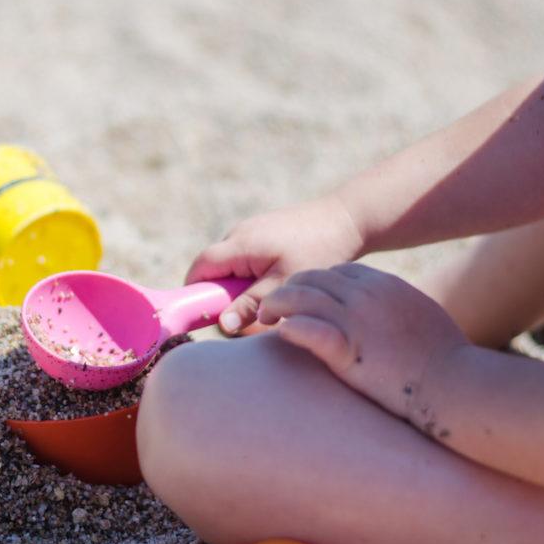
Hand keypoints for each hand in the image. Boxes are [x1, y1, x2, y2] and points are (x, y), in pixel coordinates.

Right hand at [186, 195, 364, 333]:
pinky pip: (245, 257)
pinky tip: (279, 282)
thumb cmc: (320, 250)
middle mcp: (239, 232)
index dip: (196, 293)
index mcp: (240, 244)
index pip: (200, 268)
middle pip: (213, 268)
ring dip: (240, 285)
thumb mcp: (286, 284)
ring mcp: (250, 229)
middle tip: (246, 314)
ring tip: (269, 298)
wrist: (347, 218)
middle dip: (222, 293)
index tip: (206, 316)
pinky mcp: (263, 231)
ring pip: (230, 264)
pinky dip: (253, 274)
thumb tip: (223, 325)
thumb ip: (252, 304)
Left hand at [258, 262, 467, 419]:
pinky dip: (289, 329)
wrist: (458, 386)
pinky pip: (306, 330)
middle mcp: (367, 296)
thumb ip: (398, 307)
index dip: (316, 281)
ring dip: (276, 304)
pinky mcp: (347, 350)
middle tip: (271, 304)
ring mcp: (356, 321)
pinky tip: (281, 334)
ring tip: (263, 316)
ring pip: (300, 298)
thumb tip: (387, 312)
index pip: (338, 271)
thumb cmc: (446, 359)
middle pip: (313, 279)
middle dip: (289, 288)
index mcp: (385, 285)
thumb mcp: (423, 317)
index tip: (303, 295)